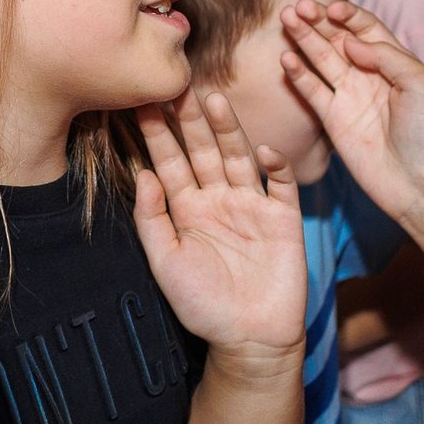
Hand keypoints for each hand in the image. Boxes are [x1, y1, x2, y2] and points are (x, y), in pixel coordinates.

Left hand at [132, 90, 306, 364]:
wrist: (251, 341)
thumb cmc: (203, 306)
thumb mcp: (165, 263)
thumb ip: (151, 219)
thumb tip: (142, 173)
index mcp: (187, 209)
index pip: (168, 163)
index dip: (157, 134)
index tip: (140, 100)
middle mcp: (219, 200)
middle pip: (202, 150)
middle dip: (189, 119)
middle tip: (176, 82)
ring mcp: (252, 206)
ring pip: (238, 157)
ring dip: (227, 130)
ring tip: (213, 99)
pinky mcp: (283, 219)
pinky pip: (281, 186)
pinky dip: (274, 166)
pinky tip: (262, 149)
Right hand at [278, 0, 423, 226]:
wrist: (422, 185)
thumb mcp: (423, 83)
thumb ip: (387, 56)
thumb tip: (350, 42)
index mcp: (395, 63)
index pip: (366, 29)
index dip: (349, 15)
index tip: (332, 9)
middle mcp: (369, 76)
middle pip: (338, 39)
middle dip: (318, 20)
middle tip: (297, 6)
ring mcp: (350, 97)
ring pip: (320, 60)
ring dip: (303, 39)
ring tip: (286, 19)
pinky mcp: (333, 120)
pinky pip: (311, 92)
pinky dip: (298, 75)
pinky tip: (286, 58)